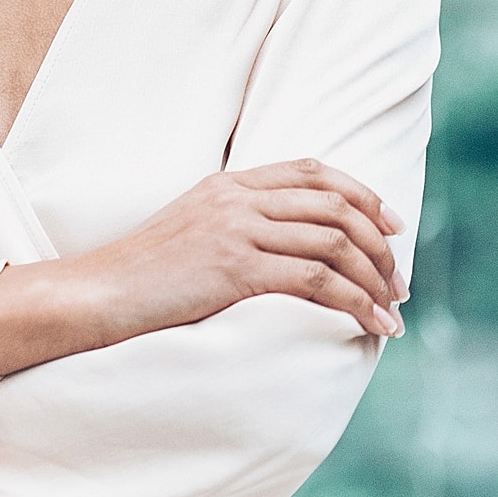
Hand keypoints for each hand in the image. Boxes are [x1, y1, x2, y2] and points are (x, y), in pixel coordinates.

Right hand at [85, 157, 406, 343]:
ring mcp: (235, 229)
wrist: (98, 292)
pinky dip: (353, 302)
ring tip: (392, 312)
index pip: (311, 170)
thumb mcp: (194, 231)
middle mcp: (236, 198)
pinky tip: (371, 326)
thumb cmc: (143, 275)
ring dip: (374, 279)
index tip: (393, 225)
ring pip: (332, 241)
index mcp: (228, 182)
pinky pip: (314, 278)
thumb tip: (293, 248)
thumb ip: (238, 224)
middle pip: (333, 203)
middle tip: (399, 282)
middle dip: (379, 243)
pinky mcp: (234, 267)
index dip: (361, 193)